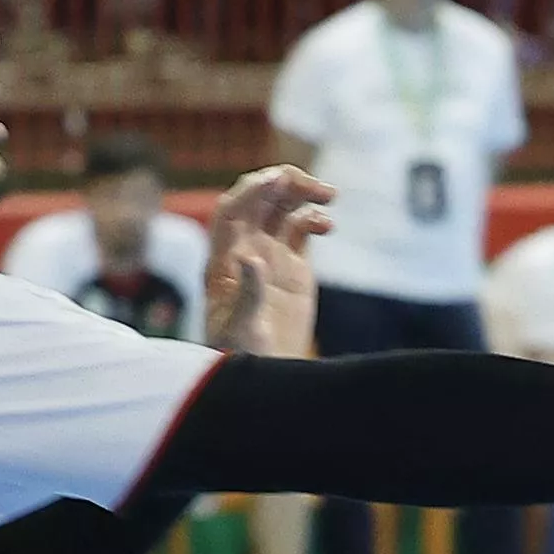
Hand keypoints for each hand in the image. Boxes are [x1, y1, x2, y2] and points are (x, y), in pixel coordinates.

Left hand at [204, 166, 328, 356]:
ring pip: (282, 209)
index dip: (252, 191)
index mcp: (224, 260)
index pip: (232, 212)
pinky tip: (329, 226)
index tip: (277, 180)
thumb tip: (250, 259)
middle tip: (314, 186)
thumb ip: (247, 293)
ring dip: (302, 195)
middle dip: (284, 185)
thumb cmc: (242, 356)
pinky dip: (315, 219)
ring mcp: (269, 257)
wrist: (265, 373)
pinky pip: (301, 230)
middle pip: (259, 201)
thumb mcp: (241, 328)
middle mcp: (244, 251)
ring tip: (329, 196)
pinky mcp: (293, 268)